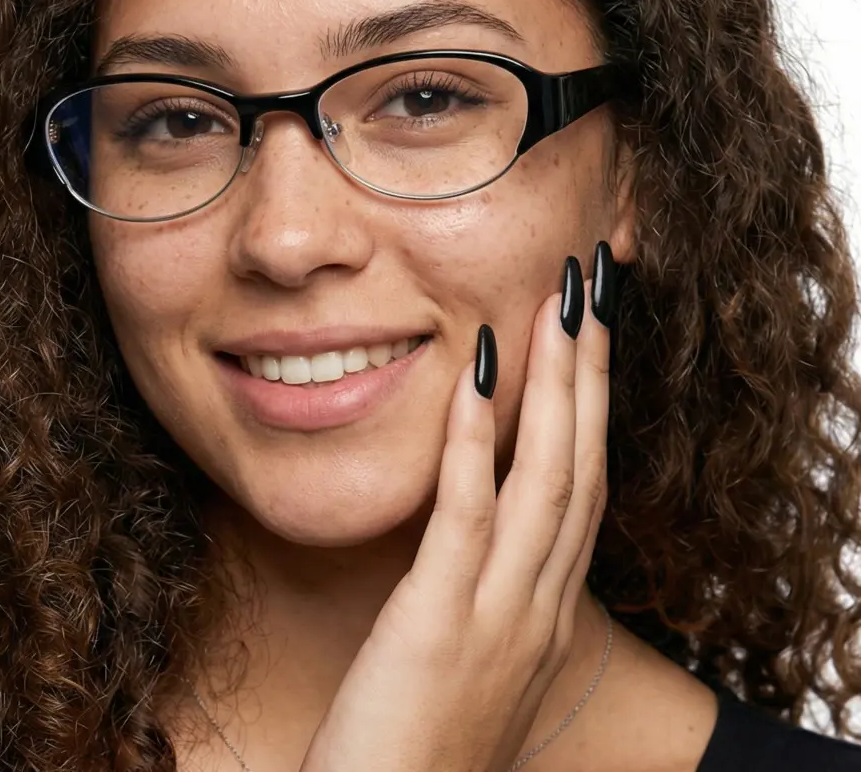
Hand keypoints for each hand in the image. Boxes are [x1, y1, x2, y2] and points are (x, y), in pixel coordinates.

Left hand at [298, 251, 612, 771]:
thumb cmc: (422, 743)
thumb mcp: (476, 658)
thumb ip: (486, 591)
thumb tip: (476, 531)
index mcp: (547, 607)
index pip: (585, 484)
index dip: (594, 403)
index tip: (590, 332)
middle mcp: (542, 604)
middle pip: (581, 465)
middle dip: (590, 372)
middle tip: (591, 290)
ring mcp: (501, 615)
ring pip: (545, 479)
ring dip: (555, 387)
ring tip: (558, 309)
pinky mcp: (441, 624)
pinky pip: (467, 517)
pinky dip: (476, 444)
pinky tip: (475, 380)